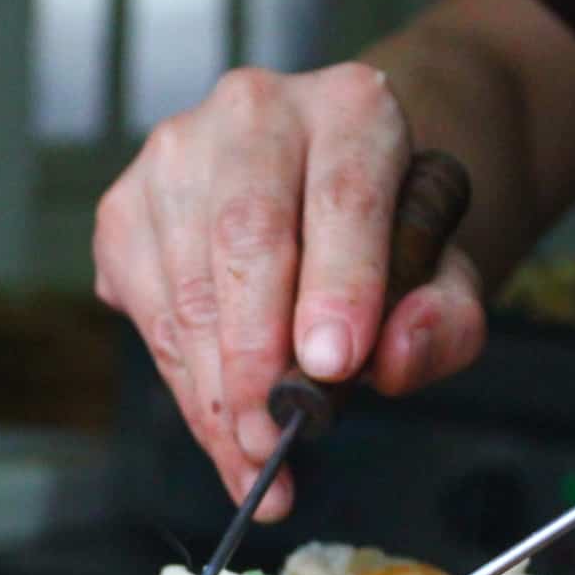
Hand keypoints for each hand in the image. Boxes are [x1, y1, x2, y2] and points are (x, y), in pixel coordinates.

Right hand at [93, 63, 484, 518]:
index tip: (335, 365)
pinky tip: (223, 437)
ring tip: (256, 464)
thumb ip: (444, 320)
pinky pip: (148, 313)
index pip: (344, 195)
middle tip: (277, 437)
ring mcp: (177, 156)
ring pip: (186, 286)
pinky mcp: (127, 210)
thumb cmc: (392, 246)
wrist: (333, 204)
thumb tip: (393, 357)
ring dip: (216, 393)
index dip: (339, 284)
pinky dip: (186, 389)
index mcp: (351, 109)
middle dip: (257, 354)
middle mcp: (254, 112)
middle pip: (245, 235)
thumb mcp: (447, 282)